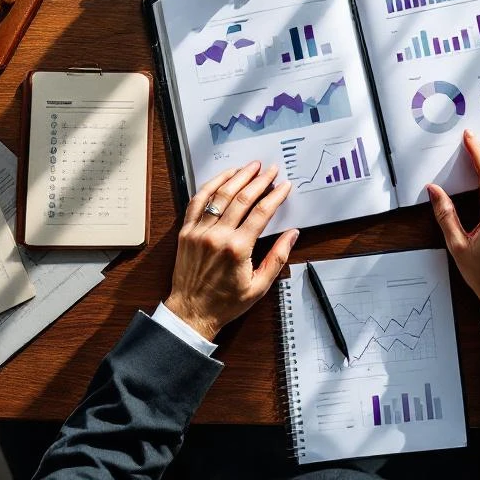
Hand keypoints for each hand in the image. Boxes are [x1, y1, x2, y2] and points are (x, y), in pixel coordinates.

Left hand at [164, 161, 298, 339]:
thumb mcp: (259, 286)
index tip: (284, 186)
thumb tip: (292, 234)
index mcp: (238, 249)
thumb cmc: (226, 303)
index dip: (276, 195)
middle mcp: (217, 236)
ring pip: (220, 195)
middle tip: (271, 169)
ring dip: (237, 177)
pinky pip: (197, 201)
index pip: (261, 212)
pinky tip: (223, 177)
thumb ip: (278, 258)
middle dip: (259, 180)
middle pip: (242, 198)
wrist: (191, 312)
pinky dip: (210, 186)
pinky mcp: (186, 232)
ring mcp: (199, 232)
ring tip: (250, 166)